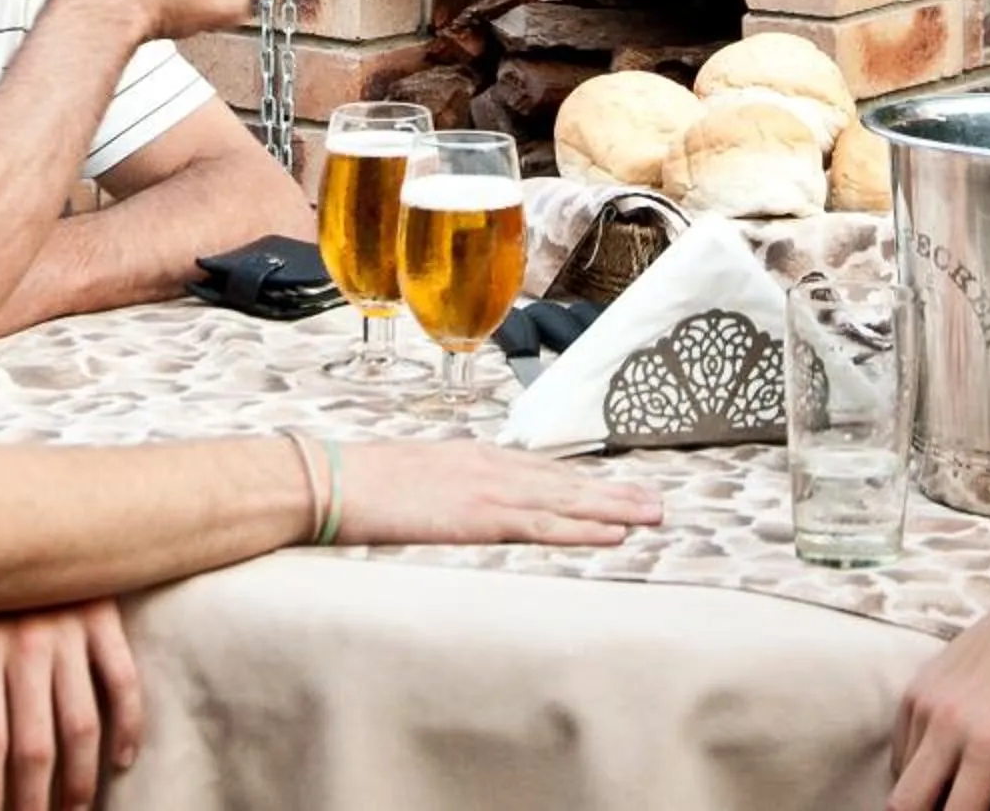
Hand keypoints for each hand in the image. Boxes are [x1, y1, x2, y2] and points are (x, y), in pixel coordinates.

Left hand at [0, 603, 143, 810]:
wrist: (9, 517)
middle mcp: (25, 641)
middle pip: (35, 743)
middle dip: (35, 799)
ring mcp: (71, 629)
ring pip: (83, 722)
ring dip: (82, 777)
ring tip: (76, 808)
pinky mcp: (106, 616)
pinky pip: (124, 680)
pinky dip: (129, 726)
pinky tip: (122, 760)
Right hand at [330, 441, 663, 546]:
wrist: (335, 479)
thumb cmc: (360, 482)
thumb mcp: (411, 477)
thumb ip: (442, 486)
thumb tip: (451, 501)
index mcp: (473, 456)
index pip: (540, 470)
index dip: (580, 480)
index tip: (612, 486)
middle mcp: (490, 466)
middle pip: (564, 481)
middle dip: (611, 491)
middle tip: (655, 500)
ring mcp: (489, 489)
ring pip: (566, 500)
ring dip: (613, 508)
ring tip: (652, 514)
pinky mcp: (482, 516)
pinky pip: (544, 525)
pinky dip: (583, 528)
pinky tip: (613, 533)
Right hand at [888, 592, 989, 810]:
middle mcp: (946, 722)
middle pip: (903, 805)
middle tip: (959, 808)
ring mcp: (923, 701)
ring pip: (900, 778)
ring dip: (925, 794)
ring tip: (963, 785)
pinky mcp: (914, 686)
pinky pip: (901, 747)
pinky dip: (918, 767)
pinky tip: (952, 759)